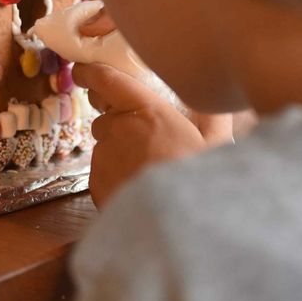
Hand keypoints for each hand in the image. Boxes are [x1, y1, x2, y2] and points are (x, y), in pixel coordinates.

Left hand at [74, 62, 232, 208]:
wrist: (180, 229)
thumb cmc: (202, 184)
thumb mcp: (219, 147)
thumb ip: (214, 118)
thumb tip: (217, 102)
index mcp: (147, 111)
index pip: (108, 81)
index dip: (91, 73)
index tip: (82, 71)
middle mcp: (119, 129)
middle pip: (107, 118)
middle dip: (119, 125)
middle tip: (146, 142)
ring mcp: (104, 157)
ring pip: (106, 148)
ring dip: (119, 154)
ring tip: (149, 175)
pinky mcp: (95, 183)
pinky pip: (102, 173)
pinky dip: (115, 178)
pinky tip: (138, 192)